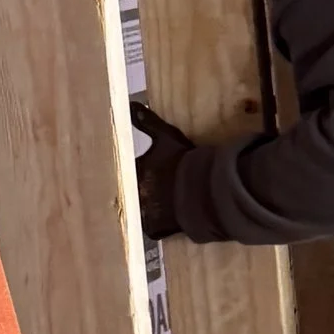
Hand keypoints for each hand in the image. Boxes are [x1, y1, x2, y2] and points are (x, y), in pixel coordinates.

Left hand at [128, 100, 195, 241]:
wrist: (205, 190)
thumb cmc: (186, 162)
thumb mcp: (167, 137)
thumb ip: (148, 122)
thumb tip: (132, 104)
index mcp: (137, 170)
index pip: (128, 170)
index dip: (137, 171)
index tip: (144, 172)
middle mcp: (136, 192)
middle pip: (131, 193)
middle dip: (138, 192)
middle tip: (152, 192)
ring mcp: (145, 212)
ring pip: (140, 212)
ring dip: (146, 210)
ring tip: (160, 208)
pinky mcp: (156, 228)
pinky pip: (153, 230)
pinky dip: (158, 227)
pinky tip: (167, 222)